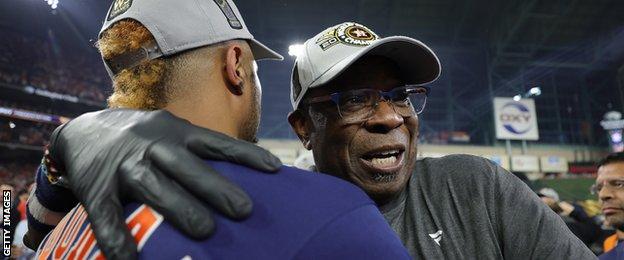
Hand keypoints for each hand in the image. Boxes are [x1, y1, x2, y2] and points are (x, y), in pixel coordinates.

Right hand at [48, 109, 280, 258]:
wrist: (83, 130)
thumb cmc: (144, 138)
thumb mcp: (172, 131)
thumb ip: (201, 149)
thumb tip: (245, 174)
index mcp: (177, 132)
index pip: (216, 143)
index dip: (245, 155)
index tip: (275, 169)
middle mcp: (152, 145)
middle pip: (187, 167)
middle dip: (215, 188)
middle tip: (244, 210)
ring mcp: (124, 166)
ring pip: (153, 186)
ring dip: (179, 208)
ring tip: (206, 231)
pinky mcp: (96, 187)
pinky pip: (106, 215)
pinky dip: (117, 237)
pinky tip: (130, 259)